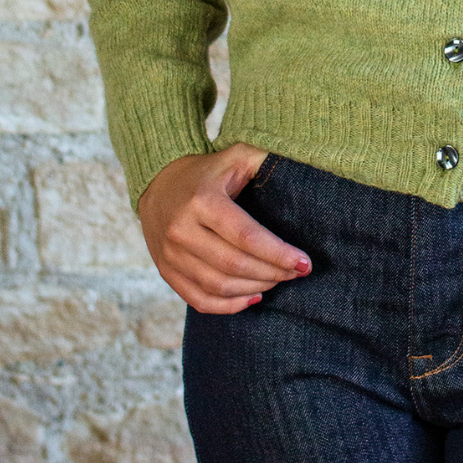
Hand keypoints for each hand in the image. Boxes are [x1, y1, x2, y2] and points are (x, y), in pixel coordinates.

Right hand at [137, 143, 310, 314]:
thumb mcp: (235, 156)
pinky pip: (200, 300)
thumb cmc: (207, 171)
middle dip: (272, 272)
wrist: (158, 183)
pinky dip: (229, 306)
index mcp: (202, 200)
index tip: (304, 263)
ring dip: (255, 288)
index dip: (277, 253)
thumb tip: (304, 165)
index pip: (246, 236)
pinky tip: (252, 297)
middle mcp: (182, 229)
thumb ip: (264, 159)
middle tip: (296, 272)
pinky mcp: (166, 271)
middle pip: (234, 264)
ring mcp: (171, 254)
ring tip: (278, 281)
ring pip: (219, 286)